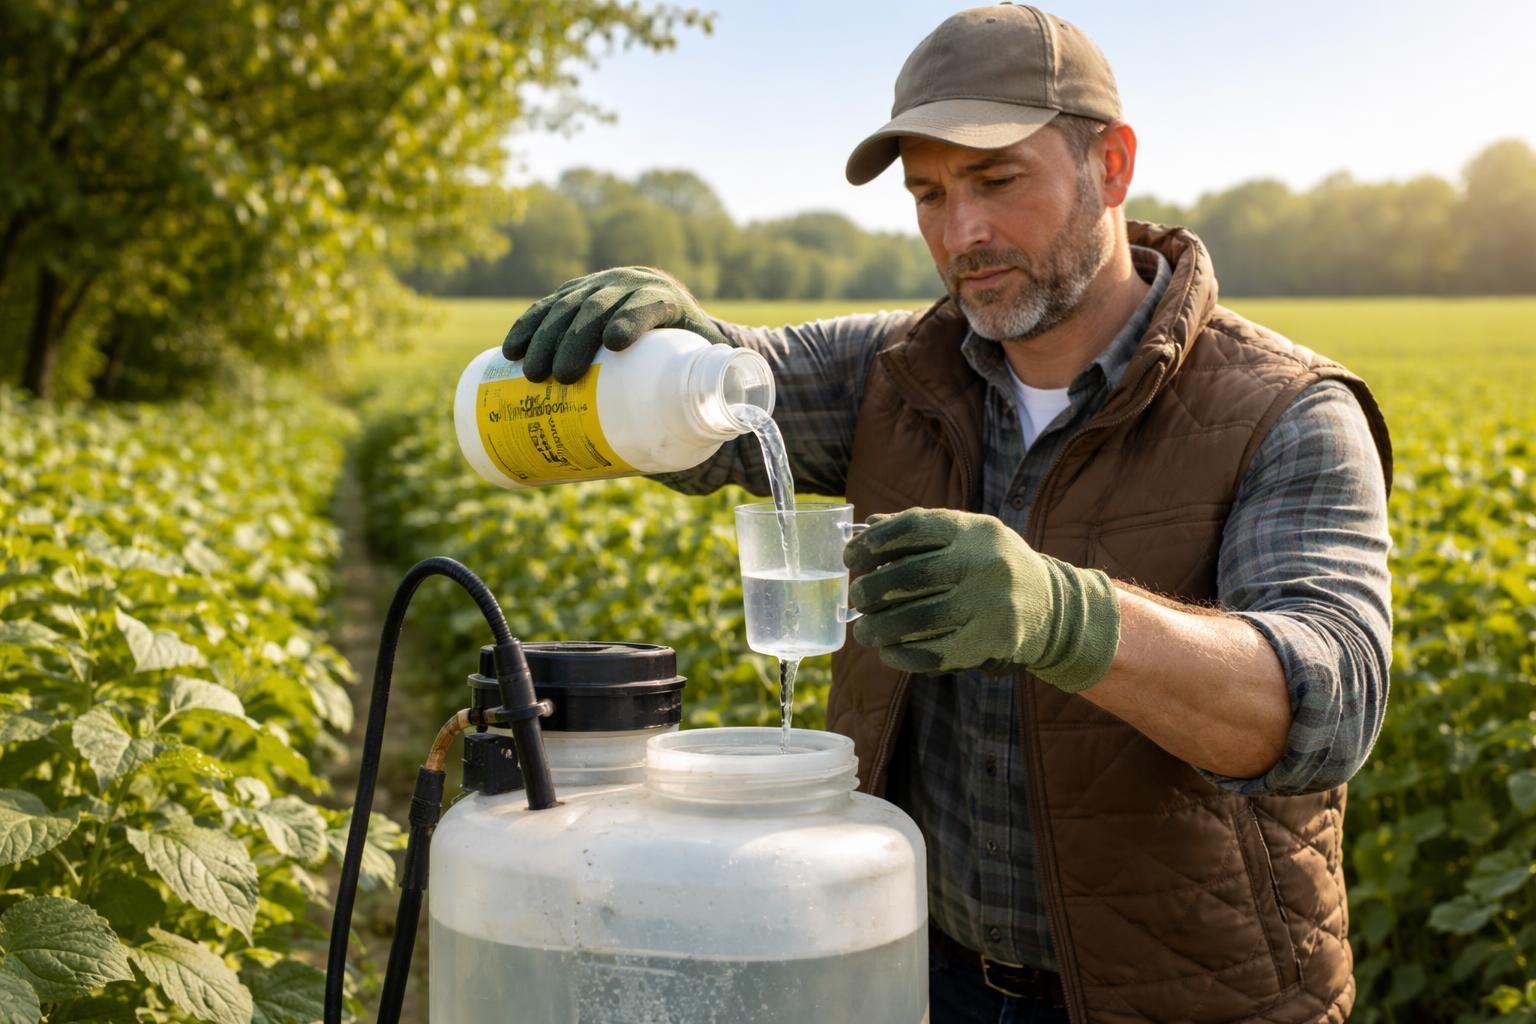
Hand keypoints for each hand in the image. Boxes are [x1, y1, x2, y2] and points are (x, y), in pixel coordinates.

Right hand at [502, 267, 726, 383]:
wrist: (670, 329)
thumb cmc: (694, 359)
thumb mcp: (712, 367)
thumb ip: (724, 389)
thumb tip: (741, 424)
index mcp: (667, 298)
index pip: (648, 303)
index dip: (632, 317)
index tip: (615, 345)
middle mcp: (630, 285)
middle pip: (598, 306)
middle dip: (574, 339)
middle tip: (560, 378)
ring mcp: (597, 288)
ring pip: (566, 306)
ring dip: (543, 337)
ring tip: (529, 374)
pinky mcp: (573, 298)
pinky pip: (546, 309)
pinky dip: (527, 326)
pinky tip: (509, 350)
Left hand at [843, 508, 1120, 690]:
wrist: (1051, 606)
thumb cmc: (993, 567)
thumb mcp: (968, 537)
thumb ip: (922, 530)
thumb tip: (867, 529)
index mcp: (974, 530)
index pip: (914, 527)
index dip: (875, 542)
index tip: (851, 558)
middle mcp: (984, 562)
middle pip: (911, 575)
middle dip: (872, 590)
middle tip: (856, 599)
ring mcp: (991, 603)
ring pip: (919, 618)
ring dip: (881, 628)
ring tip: (865, 631)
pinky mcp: (993, 640)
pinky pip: (936, 652)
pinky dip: (904, 655)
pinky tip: (889, 652)